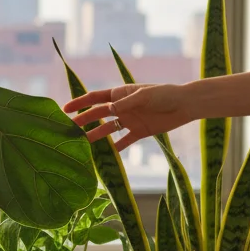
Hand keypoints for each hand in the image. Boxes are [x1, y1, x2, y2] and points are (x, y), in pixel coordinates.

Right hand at [64, 83, 194, 150]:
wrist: (185, 105)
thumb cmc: (165, 95)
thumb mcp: (144, 96)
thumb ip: (125, 103)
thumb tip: (107, 109)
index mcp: (120, 94)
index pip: (95, 98)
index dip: (79, 103)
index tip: (64, 110)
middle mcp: (122, 107)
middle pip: (97, 115)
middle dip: (82, 121)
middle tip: (67, 130)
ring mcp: (129, 121)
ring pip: (107, 129)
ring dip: (95, 136)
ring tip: (81, 144)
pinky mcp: (139, 132)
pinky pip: (123, 142)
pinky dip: (114, 149)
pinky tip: (104, 157)